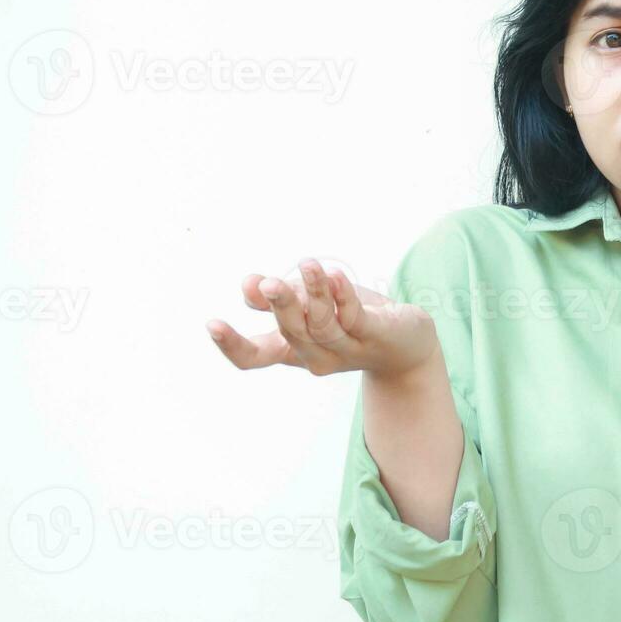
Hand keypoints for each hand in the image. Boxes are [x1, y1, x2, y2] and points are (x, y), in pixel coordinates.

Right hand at [205, 258, 439, 377]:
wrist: (408, 345)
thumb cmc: (350, 319)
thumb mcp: (309, 304)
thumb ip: (278, 297)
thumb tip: (248, 285)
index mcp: (293, 349)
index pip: (253, 358)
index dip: (232, 345)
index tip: (212, 323)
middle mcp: (316, 355)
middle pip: (291, 334)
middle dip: (279, 306)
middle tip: (269, 284)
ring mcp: (347, 348)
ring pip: (323, 324)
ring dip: (314, 292)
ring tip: (308, 263)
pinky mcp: (375, 334)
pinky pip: (355, 316)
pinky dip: (343, 295)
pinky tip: (335, 275)